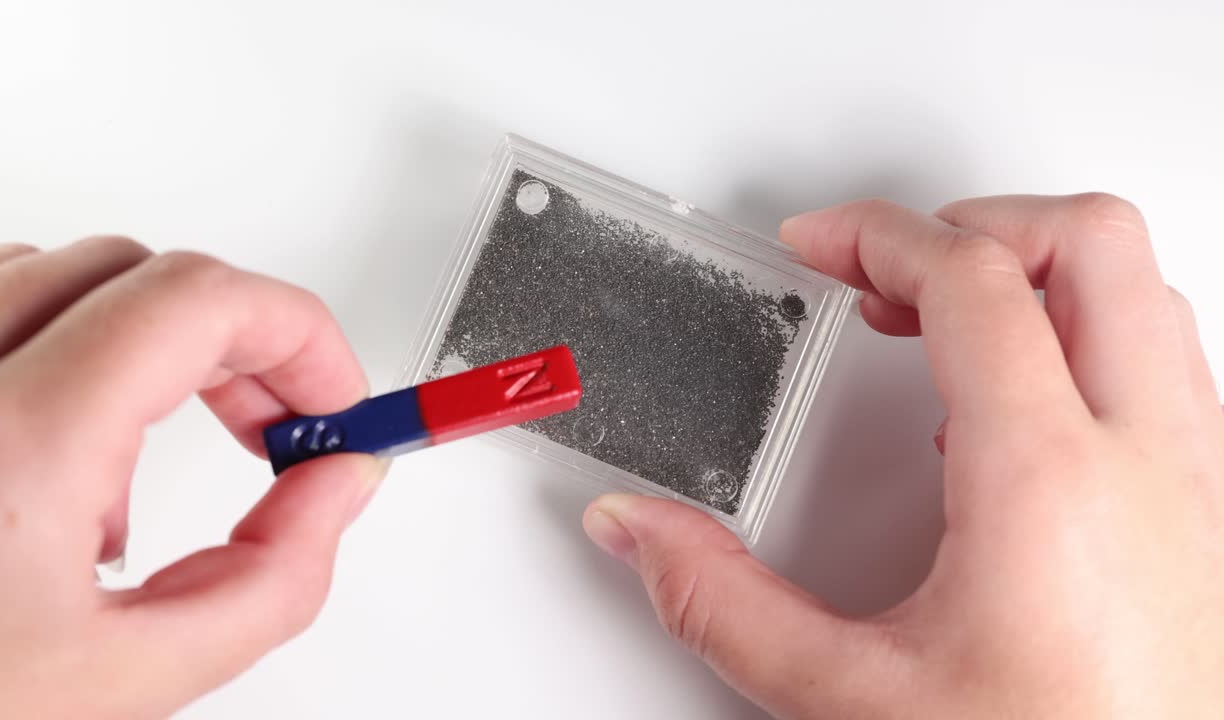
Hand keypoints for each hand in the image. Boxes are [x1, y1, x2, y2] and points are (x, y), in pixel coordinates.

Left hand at [0, 239, 384, 718]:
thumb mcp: (126, 685)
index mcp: (11, 448)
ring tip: (143, 458)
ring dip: (144, 342)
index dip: (301, 333)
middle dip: (240, 341)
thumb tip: (335, 489)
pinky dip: (54, 344)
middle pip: (144, 273)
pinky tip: (56, 441)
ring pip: (59, 274)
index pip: (202, 301)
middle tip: (275, 423)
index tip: (331, 396)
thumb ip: (271, 579)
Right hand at [583, 194, 1223, 717]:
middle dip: (976, 224)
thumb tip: (638, 532)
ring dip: (1036, 278)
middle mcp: (1148, 461)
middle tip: (886, 268)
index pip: (971, 279)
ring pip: (1141, 296)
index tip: (817, 247)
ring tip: (939, 324)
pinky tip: (1006, 416)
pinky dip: (1082, 343)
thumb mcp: (851, 700)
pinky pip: (1163, 369)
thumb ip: (721, 604)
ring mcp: (1199, 484)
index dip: (876, 235)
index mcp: (1048, 480)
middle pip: (1089, 243)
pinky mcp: (1212, 516)